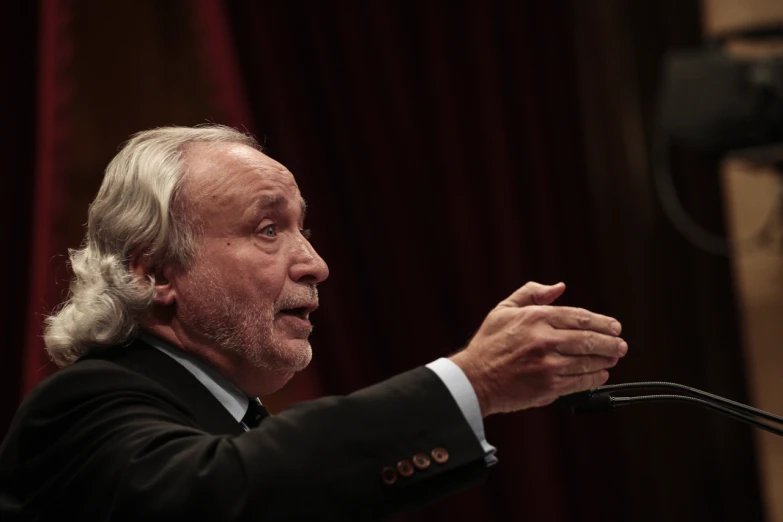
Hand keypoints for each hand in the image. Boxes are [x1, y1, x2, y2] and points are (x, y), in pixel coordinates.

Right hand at [450, 282, 626, 416]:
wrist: (475, 379)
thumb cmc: (489, 344)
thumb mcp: (504, 310)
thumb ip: (532, 294)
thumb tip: (558, 287)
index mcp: (536, 318)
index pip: (579, 316)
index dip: (602, 322)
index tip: (614, 327)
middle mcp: (545, 340)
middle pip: (589, 339)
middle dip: (611, 342)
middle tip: (621, 345)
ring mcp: (549, 365)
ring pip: (588, 361)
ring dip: (605, 360)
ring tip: (613, 358)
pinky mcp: (549, 386)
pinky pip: (580, 381)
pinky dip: (595, 378)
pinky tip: (600, 375)